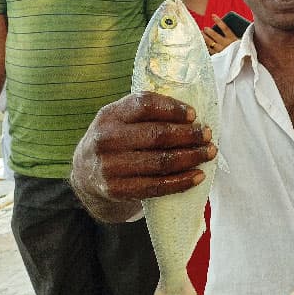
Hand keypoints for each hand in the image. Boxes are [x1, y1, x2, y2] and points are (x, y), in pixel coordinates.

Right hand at [70, 91, 216, 221]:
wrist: (85, 175)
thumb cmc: (115, 142)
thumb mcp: (119, 120)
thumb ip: (145, 113)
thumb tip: (191, 115)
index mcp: (110, 115)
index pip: (144, 104)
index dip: (173, 109)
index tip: (194, 115)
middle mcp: (107, 138)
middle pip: (157, 134)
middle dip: (189, 135)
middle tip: (207, 136)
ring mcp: (110, 166)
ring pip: (160, 161)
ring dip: (191, 157)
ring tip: (208, 153)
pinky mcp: (117, 190)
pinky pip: (156, 186)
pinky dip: (181, 181)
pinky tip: (197, 176)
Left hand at [202, 14, 238, 54]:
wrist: (242, 66)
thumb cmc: (241, 52)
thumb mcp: (240, 42)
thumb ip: (235, 35)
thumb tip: (223, 28)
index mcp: (233, 40)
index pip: (225, 28)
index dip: (218, 21)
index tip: (213, 15)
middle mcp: (226, 45)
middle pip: (215, 36)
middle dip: (209, 31)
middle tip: (205, 28)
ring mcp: (221, 52)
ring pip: (210, 44)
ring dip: (204, 38)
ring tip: (201, 34)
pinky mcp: (218, 58)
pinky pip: (209, 52)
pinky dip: (205, 47)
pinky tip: (202, 44)